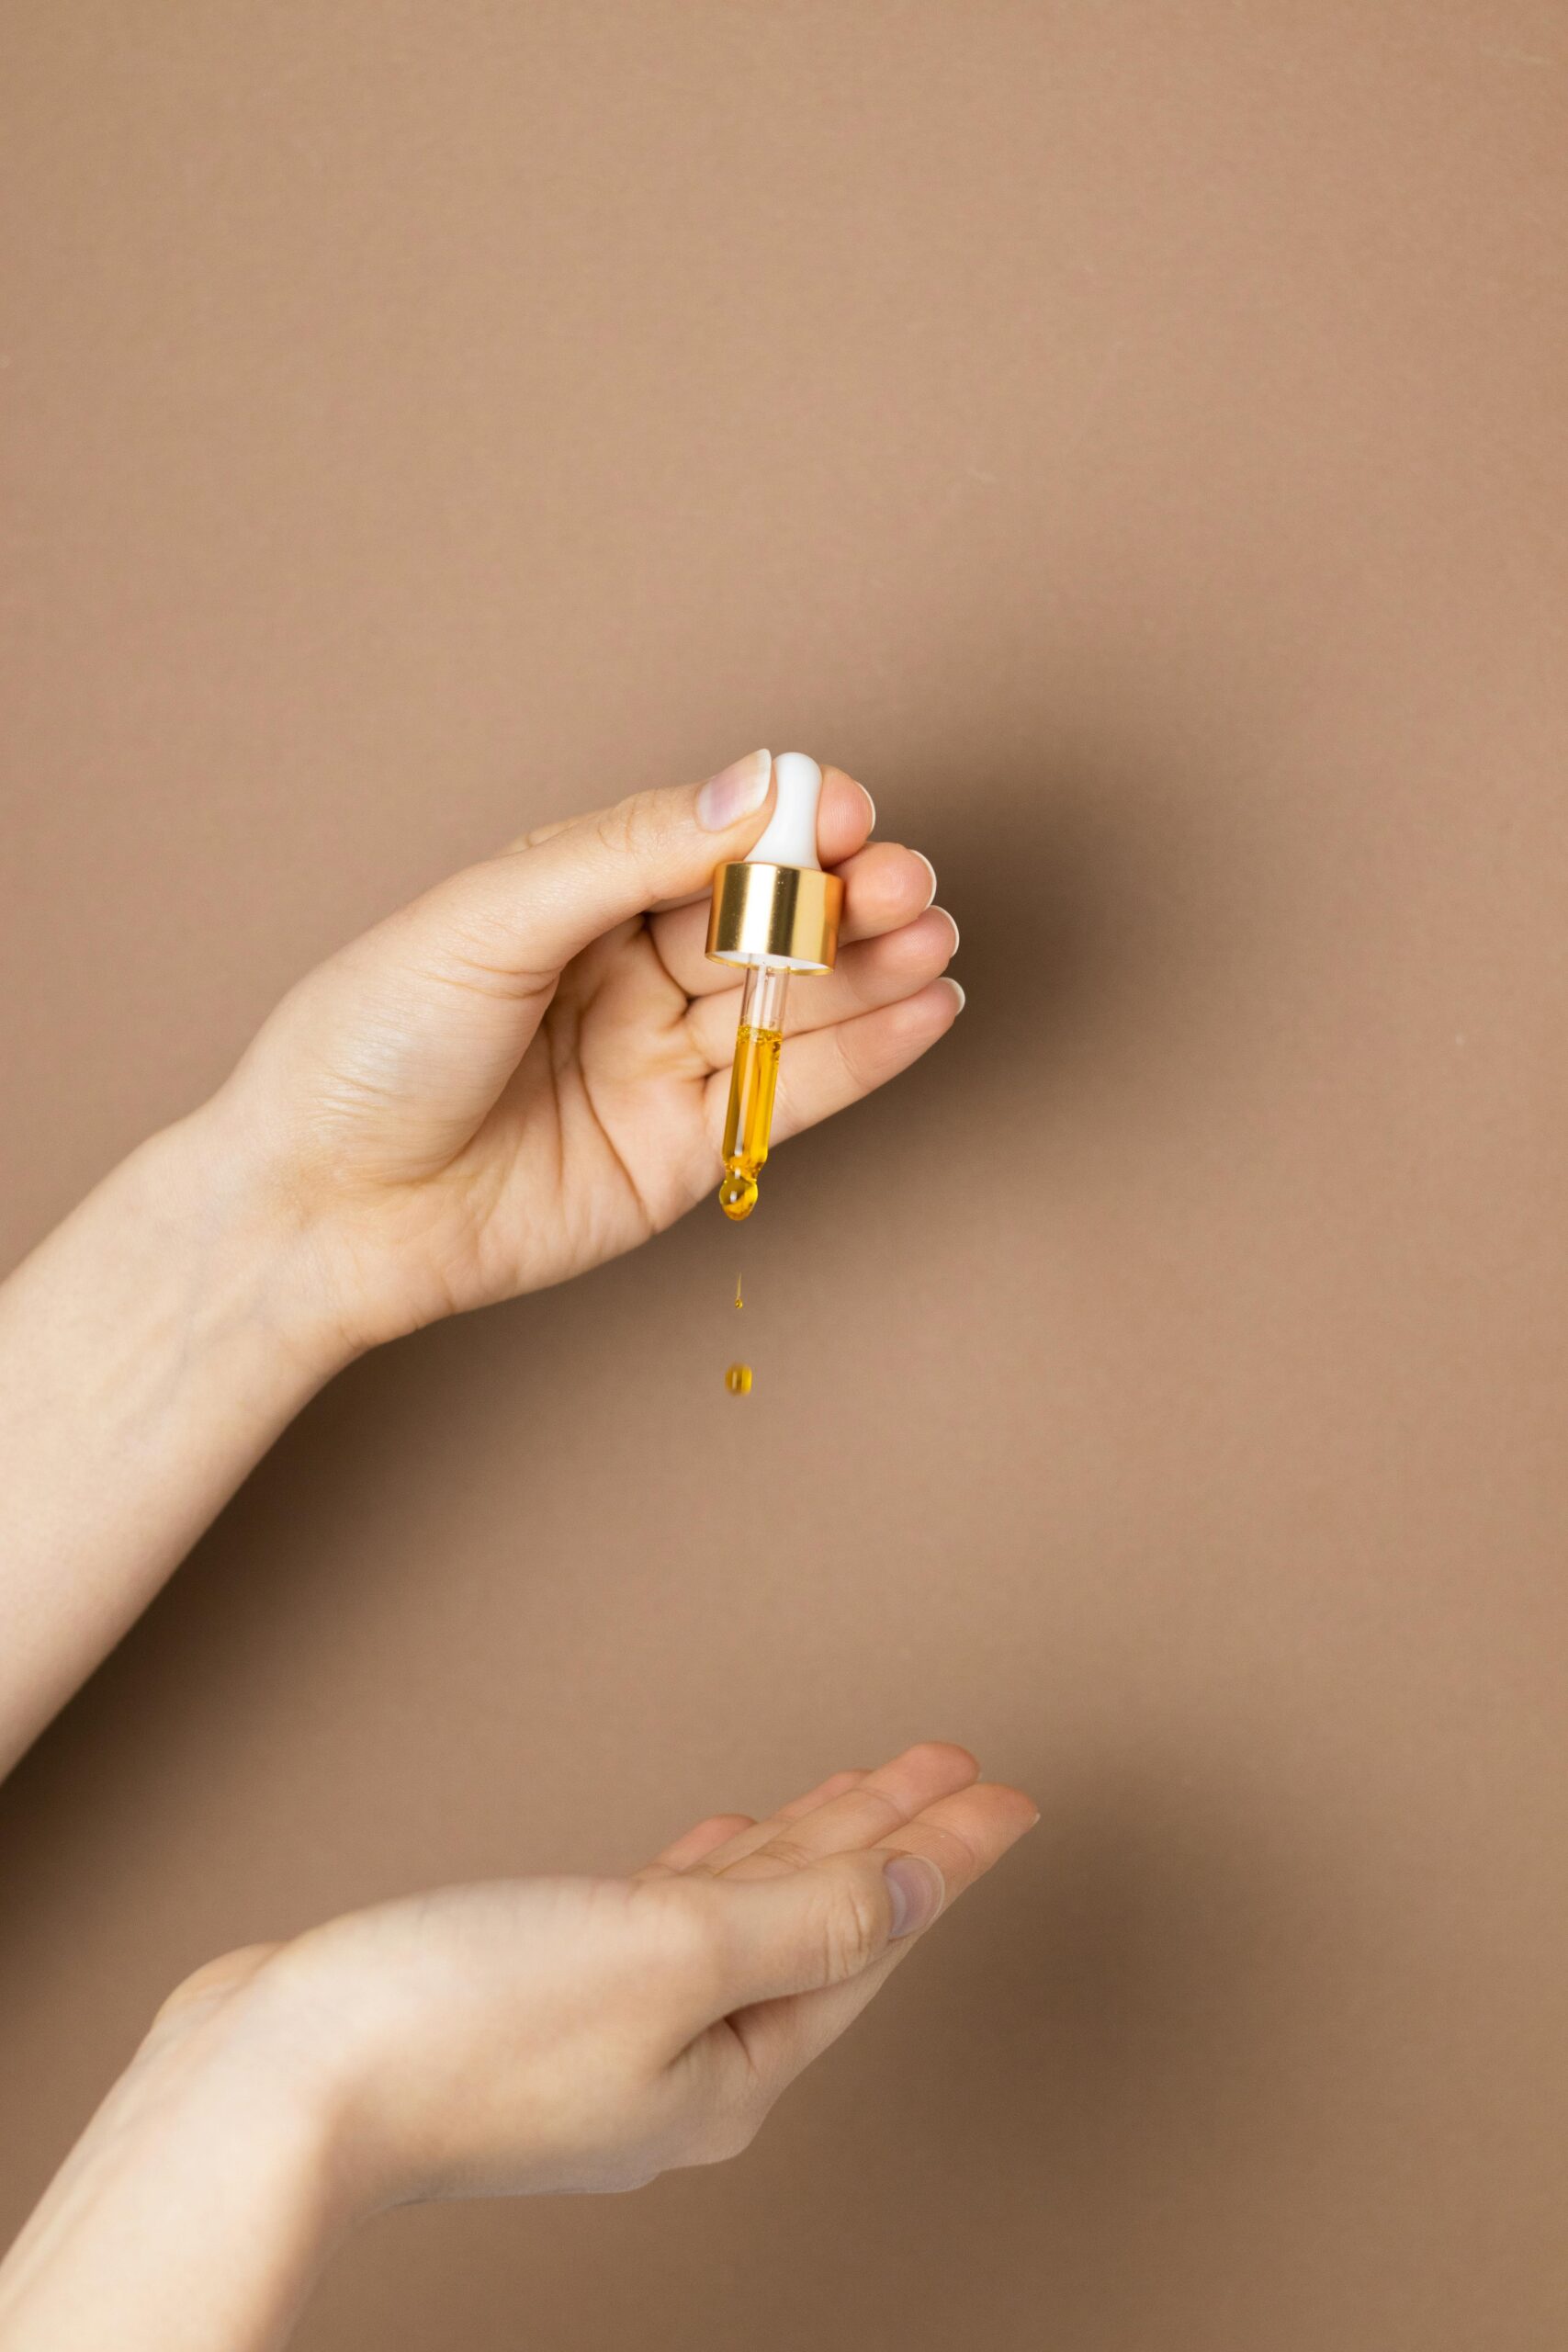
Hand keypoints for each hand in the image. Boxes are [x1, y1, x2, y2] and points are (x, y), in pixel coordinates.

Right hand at [176, 1743, 1034, 2206]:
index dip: (948, 1856)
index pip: (872, 1936)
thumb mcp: (666, 1955)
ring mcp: (609, 2034)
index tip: (1009, 1795)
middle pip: (817, 1925)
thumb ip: (799, 1916)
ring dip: (802, 1845)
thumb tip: (916, 1889)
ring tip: (857, 1785)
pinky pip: (665, 1921)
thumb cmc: (459, 2025)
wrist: (272, 2083)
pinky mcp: (539, 1999)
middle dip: (888, 1840)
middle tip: (950, 1766)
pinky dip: (708, 1872)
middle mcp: (681, 2063)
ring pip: (742, 1918)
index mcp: (732, 2067)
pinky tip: (711, 1844)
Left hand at [207, 751, 960, 1353]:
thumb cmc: (370, 1046)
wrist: (321, 1211)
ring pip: (790, 1002)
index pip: (707, 841)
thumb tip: (753, 784)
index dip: (783, 824)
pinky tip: (928, 1008)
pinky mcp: (683, 1152)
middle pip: (763, 921)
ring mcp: (659, 1062)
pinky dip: (866, 1053)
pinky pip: (791, 1092)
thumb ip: (627, 856)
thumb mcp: (490, 923)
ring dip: (872, 968)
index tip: (845, 810)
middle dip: (842, 896)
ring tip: (935, 936)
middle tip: (906, 881)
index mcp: (574, 897)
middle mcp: (627, 973)